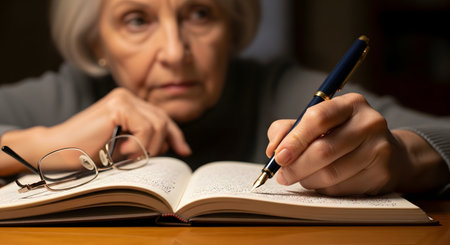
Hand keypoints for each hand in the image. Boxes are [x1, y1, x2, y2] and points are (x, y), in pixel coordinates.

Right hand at [0, 88, 190, 174]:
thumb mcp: (124, 145)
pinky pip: (146, 128)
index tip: (184, 151)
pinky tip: (121, 151)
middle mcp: (127, 96)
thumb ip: (145, 139)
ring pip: (158, 125)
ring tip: (124, 155)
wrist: (56, 151)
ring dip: (145, 148)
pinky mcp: (118, 105)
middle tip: (139, 159)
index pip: (162, 117)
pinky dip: (138, 144)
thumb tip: (173, 143)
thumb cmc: (87, 152)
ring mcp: (122, 98)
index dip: (175, 135)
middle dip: (160, 145)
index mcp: (128, 103)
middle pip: (164, 121)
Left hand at [266, 93, 447, 195]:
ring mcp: (379, 148)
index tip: (278, 156)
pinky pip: (342, 188)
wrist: (389, 154)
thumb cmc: (343, 136)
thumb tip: (273, 148)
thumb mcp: (318, 124)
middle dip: (296, 166)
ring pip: (331, 173)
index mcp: (350, 103)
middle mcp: (369, 122)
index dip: (294, 139)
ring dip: (307, 179)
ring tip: (299, 178)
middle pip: (323, 150)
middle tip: (282, 175)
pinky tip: (321, 182)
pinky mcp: (382, 173)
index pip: (318, 118)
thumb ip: (290, 129)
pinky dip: (324, 188)